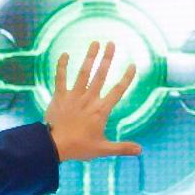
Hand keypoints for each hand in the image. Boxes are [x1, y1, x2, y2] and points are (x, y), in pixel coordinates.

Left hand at [40, 41, 132, 162]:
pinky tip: (64, 54)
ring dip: (89, 57)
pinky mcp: (59, 96)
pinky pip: (60, 78)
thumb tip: (140, 150)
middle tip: (111, 44)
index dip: (126, 78)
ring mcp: (73, 96)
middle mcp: (89, 99)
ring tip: (94, 43)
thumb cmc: (79, 147)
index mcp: (101, 110)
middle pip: (100, 75)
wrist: (55, 146)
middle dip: (107, 58)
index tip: (132, 65)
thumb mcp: (103, 149)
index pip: (117, 91)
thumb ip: (122, 148)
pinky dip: (62, 66)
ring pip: (83, 73)